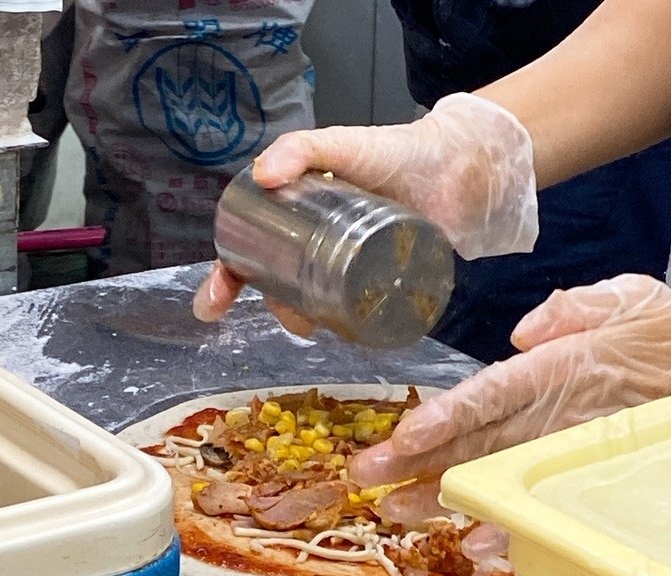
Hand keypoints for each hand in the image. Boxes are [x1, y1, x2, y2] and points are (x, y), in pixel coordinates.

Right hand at [193, 93, 538, 326]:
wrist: (459, 169)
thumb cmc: (397, 153)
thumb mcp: (341, 145)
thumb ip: (302, 148)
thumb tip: (261, 176)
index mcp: (296, 219)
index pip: (248, 254)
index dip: (226, 281)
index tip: (212, 307)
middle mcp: (317, 248)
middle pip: (278, 287)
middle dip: (273, 309)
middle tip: (290, 316)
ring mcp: (349, 271)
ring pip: (312, 306)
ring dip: (304, 322)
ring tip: (317, 323)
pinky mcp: (383, 288)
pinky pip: (355, 318)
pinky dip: (343, 331)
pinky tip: (342, 336)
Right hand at [350, 275, 670, 524]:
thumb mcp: (632, 300)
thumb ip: (576, 306)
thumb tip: (520, 334)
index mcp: (542, 373)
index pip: (481, 397)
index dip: (442, 418)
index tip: (404, 437)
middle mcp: (535, 417)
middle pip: (463, 443)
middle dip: (411, 462)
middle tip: (365, 477)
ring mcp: (549, 454)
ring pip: (480, 477)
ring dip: (435, 498)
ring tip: (396, 513)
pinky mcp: (568, 482)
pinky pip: (527, 508)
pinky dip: (499, 526)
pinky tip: (474, 543)